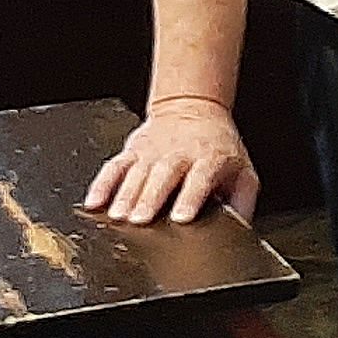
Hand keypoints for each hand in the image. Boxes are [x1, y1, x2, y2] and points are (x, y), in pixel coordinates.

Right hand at [85, 97, 260, 224]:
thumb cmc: (219, 148)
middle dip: (150, 198)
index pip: (200, 178)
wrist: (195, 108)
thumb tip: (241, 229)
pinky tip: (94, 201)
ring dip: (125, 195)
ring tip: (118, 216)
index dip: (191, 197)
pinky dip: (102, 184)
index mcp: (210, 159)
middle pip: (163, 176)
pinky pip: (115, 166)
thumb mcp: (243, 171)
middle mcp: (179, 154)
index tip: (181, 217)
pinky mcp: (133, 150)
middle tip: (140, 220)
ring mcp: (153, 151)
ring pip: (136, 172)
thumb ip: (243, 201)